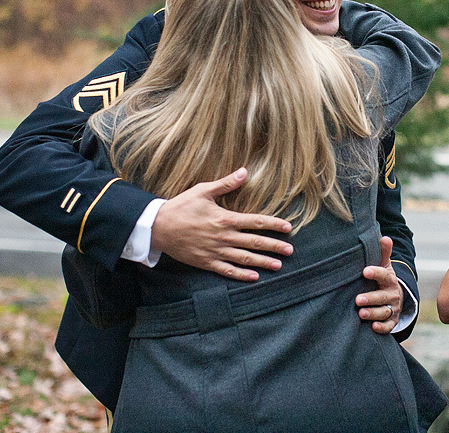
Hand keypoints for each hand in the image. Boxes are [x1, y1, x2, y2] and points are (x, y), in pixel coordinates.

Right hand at [151, 167, 293, 281]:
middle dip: (274, 246)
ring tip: (279, 266)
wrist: (158, 227)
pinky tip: (254, 277)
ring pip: (245, 259)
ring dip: (263, 262)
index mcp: (225, 219)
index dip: (274, 224)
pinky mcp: (206, 262)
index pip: (256, 222)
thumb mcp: (203, 191)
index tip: (288, 228)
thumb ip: (226, 183)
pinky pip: (227, 270)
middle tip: (290, 251)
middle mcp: (224, 237)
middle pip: (255, 243)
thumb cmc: (181, 206)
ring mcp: (216, 252)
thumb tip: (245, 171)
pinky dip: (241, 275)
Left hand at [356, 236, 402, 333]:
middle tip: (358, 300)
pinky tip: (373, 327)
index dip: (375, 273)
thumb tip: (385, 237)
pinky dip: (382, 327)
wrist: (396, 295)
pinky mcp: (392, 320)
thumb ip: (383, 253)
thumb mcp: (384, 265)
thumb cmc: (383, 278)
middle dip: (371, 298)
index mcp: (389, 279)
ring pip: (385, 311)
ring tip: (361, 313)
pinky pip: (389, 326)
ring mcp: (393, 308)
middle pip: (383, 297)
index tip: (365, 271)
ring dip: (373, 313)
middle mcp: (392, 294)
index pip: (383, 275)